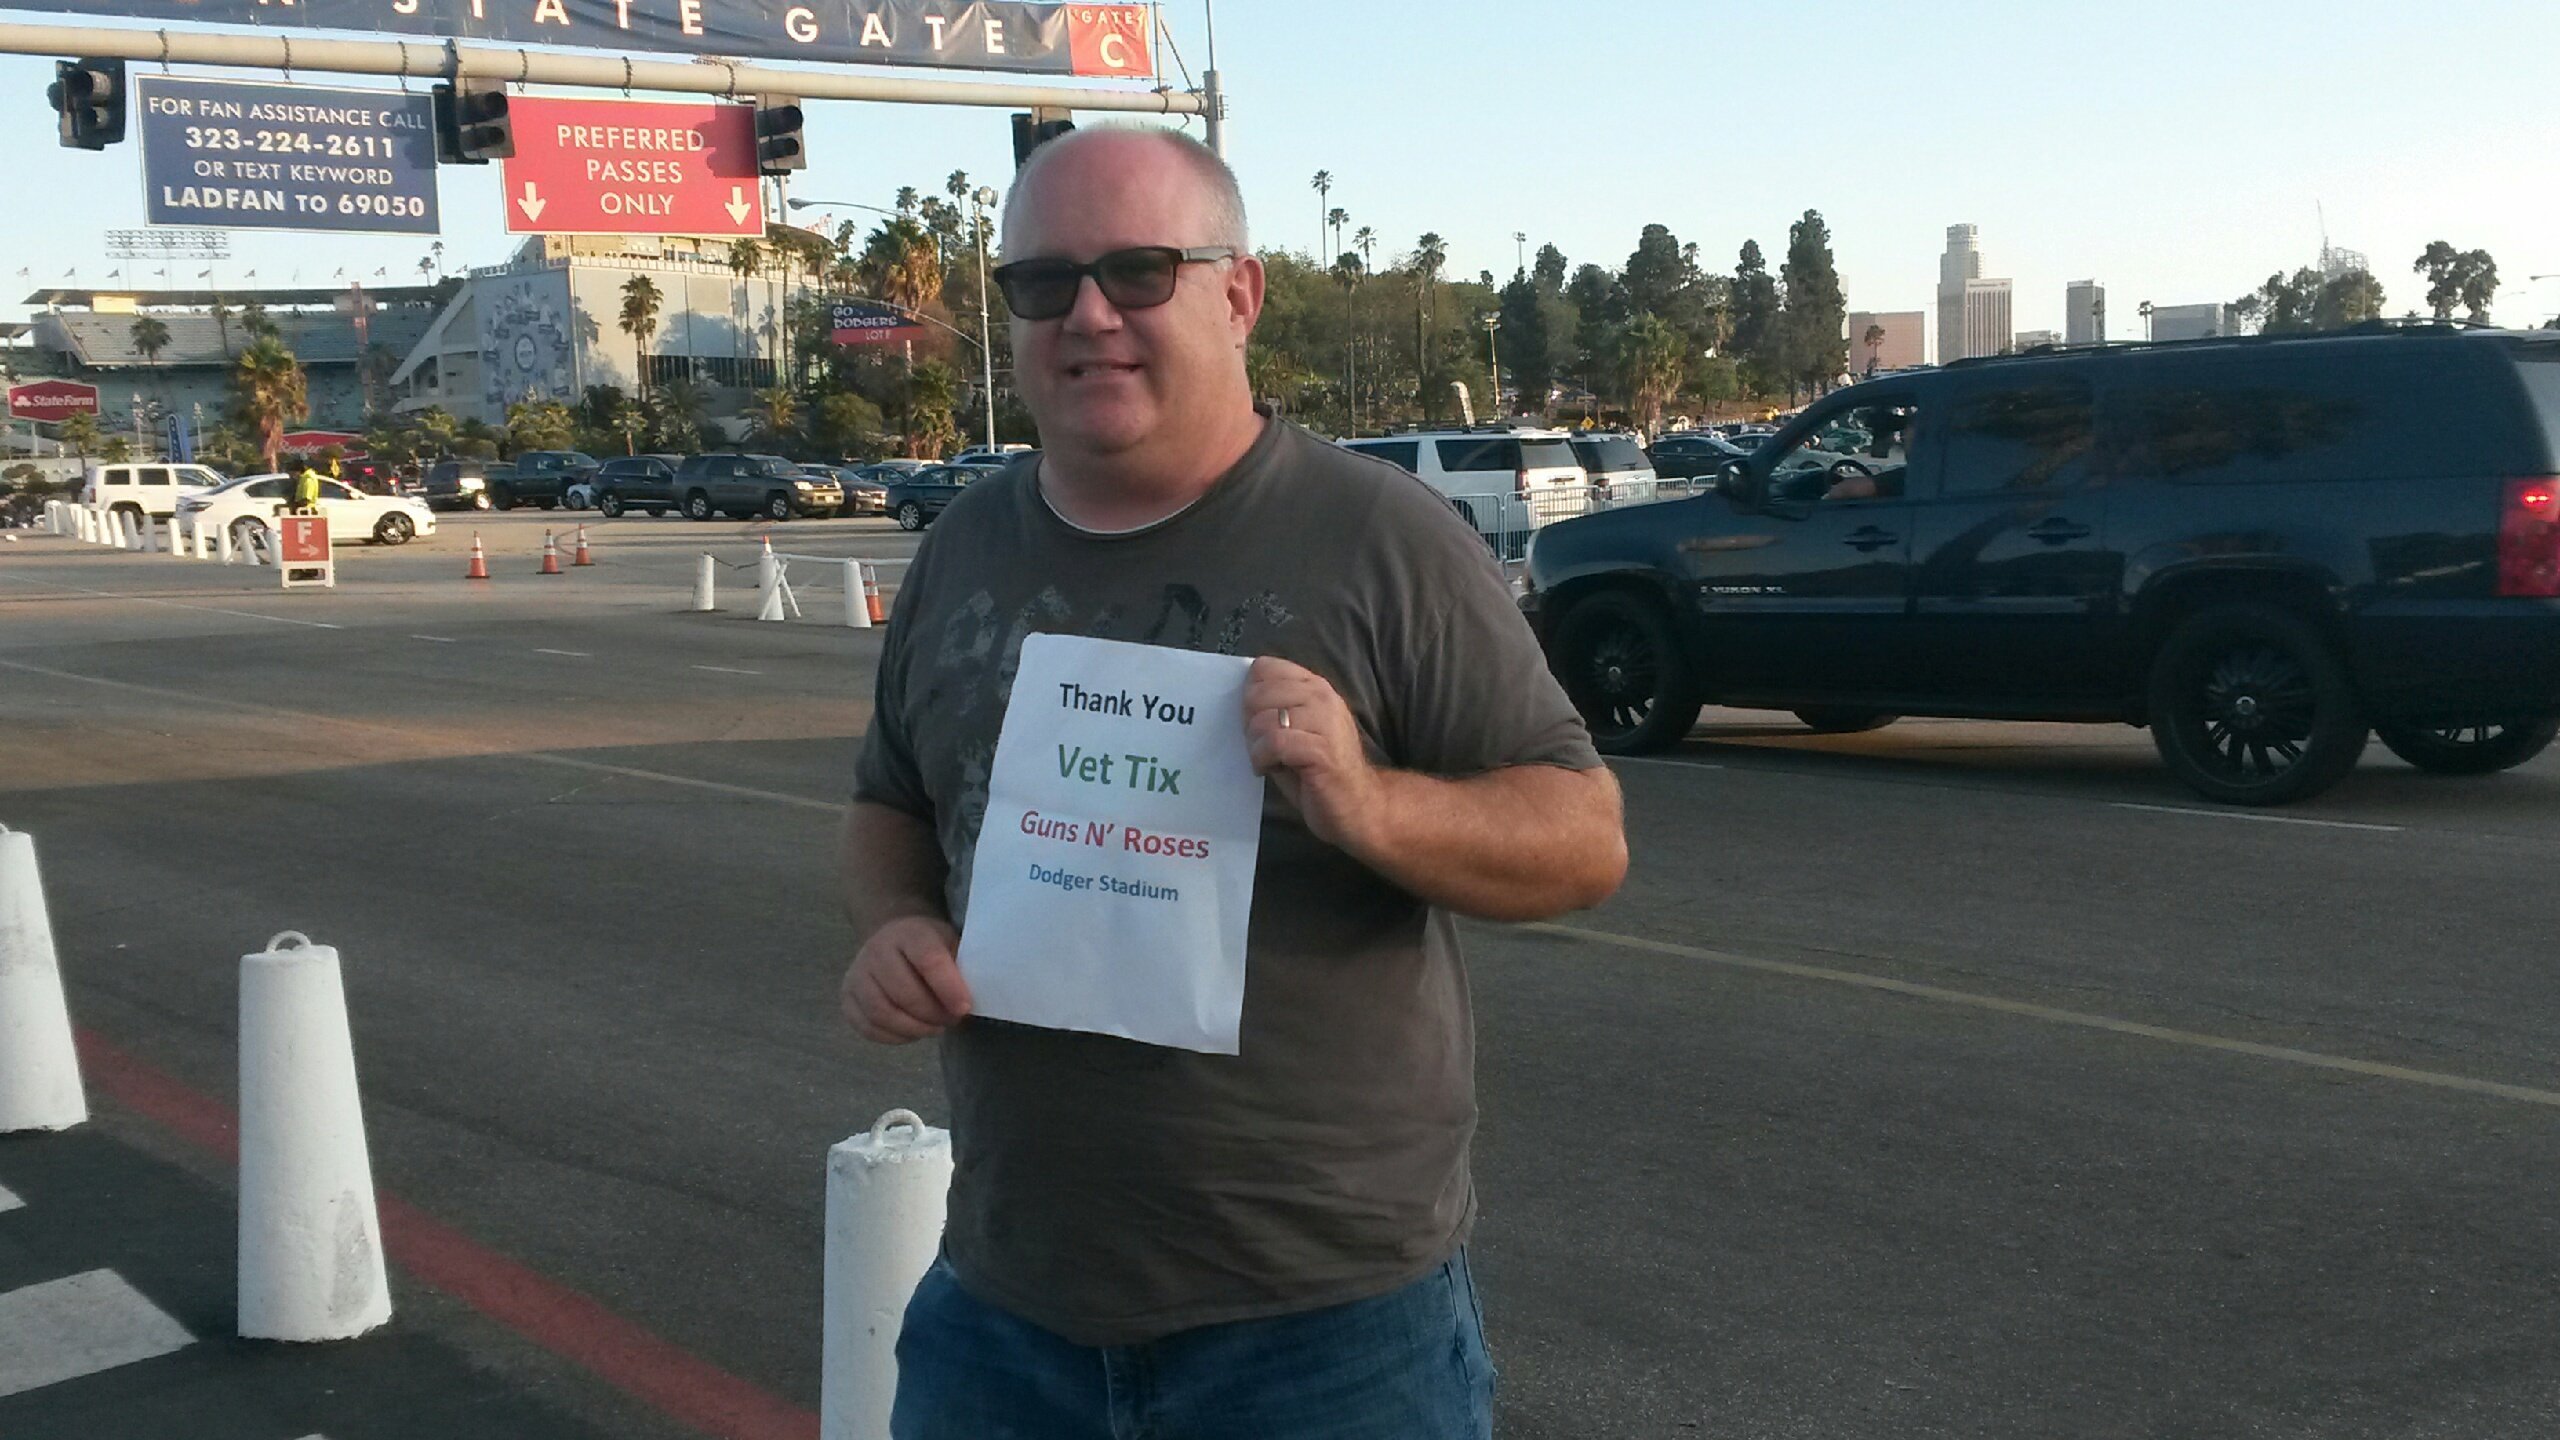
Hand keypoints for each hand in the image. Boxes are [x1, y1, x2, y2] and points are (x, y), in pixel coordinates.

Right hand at [841, 915, 971, 1043]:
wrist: (892, 937)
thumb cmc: (930, 946)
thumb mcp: (951, 945)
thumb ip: (961, 969)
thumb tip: (966, 1004)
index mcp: (910, 933)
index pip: (928, 960)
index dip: (948, 988)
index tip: (964, 1008)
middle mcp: (877, 950)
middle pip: (903, 992)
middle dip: (932, 1014)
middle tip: (951, 1020)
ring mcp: (857, 974)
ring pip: (882, 1013)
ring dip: (914, 1029)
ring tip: (934, 1028)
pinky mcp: (846, 997)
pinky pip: (868, 1027)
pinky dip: (894, 1036)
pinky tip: (912, 1031)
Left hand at [1244, 656, 1383, 854]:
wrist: (1358, 804)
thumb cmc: (1319, 770)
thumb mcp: (1295, 729)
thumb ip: (1273, 708)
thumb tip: (1238, 698)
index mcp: (1314, 687)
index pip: (1265, 667)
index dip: (1252, 694)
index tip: (1258, 720)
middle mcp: (1321, 697)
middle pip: (1258, 692)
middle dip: (1250, 722)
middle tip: (1261, 746)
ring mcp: (1324, 722)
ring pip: (1263, 720)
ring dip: (1255, 746)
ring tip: (1267, 760)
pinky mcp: (1320, 750)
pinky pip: (1273, 744)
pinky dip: (1262, 759)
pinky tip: (1269, 769)